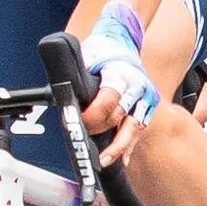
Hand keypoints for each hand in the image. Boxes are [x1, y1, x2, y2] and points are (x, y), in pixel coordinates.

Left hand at [77, 0, 159, 164]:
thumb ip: (76, 76)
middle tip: (85, 135)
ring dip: (118, 146)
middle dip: (100, 129)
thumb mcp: (86, 58)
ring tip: (104, 160)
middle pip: (120, 116)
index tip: (80, 120)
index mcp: (120, 73)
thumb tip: (59, 96)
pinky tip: (122, 160)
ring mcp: (145, 98)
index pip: (109, 100)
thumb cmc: (101, 53)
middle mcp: (137, 86)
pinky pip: (139, 131)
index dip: (93, 114)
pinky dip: (129, 146)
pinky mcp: (148, 108)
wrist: (122, 44)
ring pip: (134, 127)